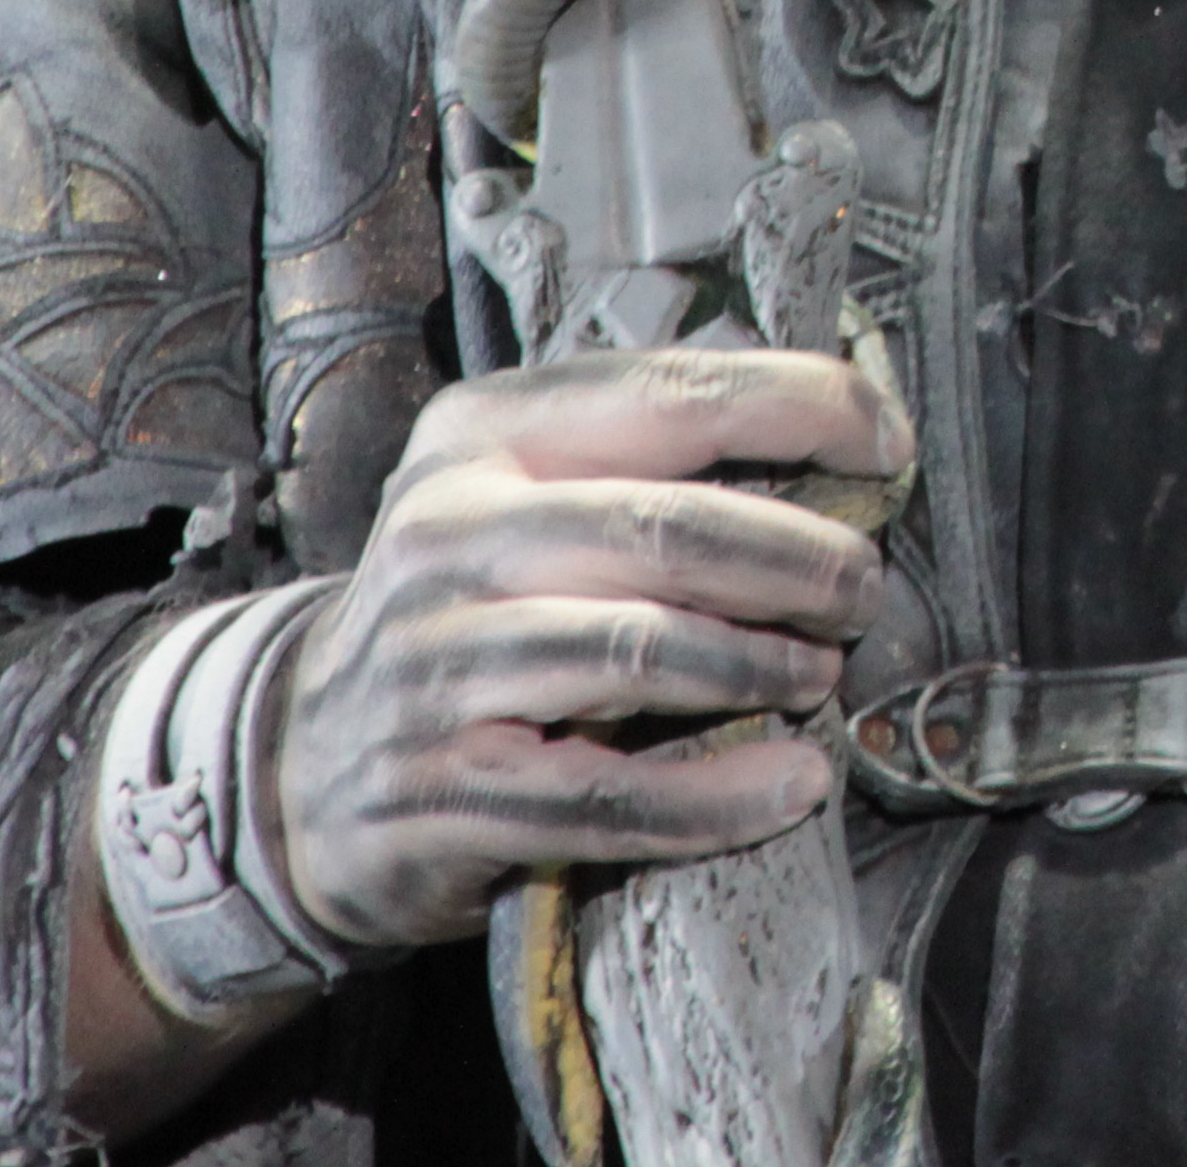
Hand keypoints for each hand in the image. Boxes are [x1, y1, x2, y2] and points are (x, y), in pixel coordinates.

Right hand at [259, 345, 902, 951]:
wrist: (298, 762)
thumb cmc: (463, 609)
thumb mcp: (515, 493)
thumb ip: (642, 454)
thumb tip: (834, 424)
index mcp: (481, 436)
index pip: (670, 393)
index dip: (801, 408)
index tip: (888, 443)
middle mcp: (448, 535)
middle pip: (667, 529)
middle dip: (800, 557)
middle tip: (864, 587)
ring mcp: (436, 666)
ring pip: (642, 653)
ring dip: (763, 665)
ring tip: (822, 671)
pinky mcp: (445, 789)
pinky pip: (610, 793)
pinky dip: (719, 794)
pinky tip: (792, 781)